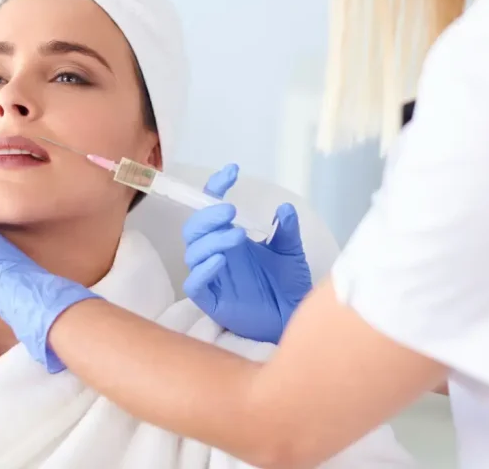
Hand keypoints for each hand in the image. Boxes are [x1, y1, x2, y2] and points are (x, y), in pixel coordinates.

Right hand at [181, 165, 312, 343]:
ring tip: (238, 237)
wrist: (294, 318)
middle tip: (231, 211)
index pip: (212, 207)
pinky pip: (195, 284)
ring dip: (212, 240)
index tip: (232, 172)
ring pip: (194, 252)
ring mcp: (212, 276)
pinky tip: (220, 260)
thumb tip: (285, 208)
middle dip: (208, 216)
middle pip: (195, 228)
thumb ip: (287, 230)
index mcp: (230, 237)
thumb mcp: (290, 252)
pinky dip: (204, 270)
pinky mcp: (211, 300)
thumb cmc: (288, 285)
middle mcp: (216, 253)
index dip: (216, 187)